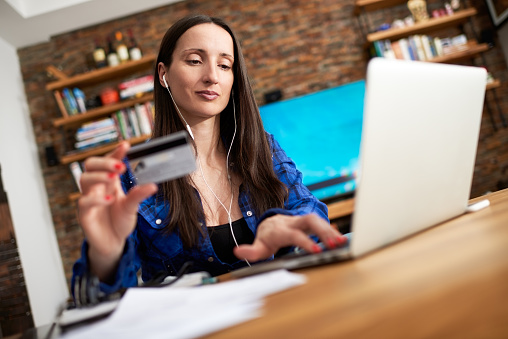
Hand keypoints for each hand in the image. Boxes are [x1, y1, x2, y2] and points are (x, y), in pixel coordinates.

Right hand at [78, 141, 156, 280]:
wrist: (112, 243)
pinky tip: (109, 199)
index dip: (115, 152)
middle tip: (121, 166)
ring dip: (99, 176)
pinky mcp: (84, 214)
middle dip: (104, 161)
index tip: (126, 145)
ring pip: (84, 178)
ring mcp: (89, 198)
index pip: (108, 161)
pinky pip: (84, 201)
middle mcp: (96, 187)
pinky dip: (96, 199)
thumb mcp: (133, 207)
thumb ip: (139, 195)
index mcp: (108, 182)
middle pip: (90, 164)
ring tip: (114, 179)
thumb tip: (153, 185)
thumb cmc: (120, 221)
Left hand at [233, 213, 345, 261]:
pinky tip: (341, 239)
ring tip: (342, 242)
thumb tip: (237, 252)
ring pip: (317, 220)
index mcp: (281, 230)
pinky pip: (321, 222)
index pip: (294, 234)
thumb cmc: (266, 238)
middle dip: (322, 231)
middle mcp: (293, 222)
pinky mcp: (309, 223)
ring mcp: (301, 221)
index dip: (305, 241)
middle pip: (309, 221)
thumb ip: (250, 251)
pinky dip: (331, 230)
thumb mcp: (258, 247)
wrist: (270, 224)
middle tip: (335, 243)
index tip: (316, 251)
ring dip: (330, 230)